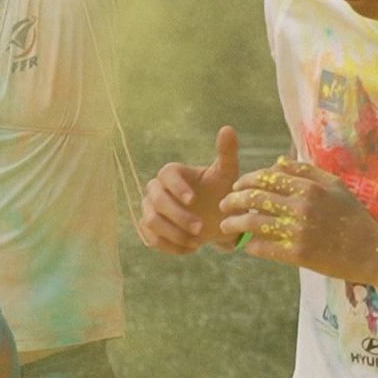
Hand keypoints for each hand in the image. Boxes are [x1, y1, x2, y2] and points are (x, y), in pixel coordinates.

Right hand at [141, 127, 242, 254]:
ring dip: (174, 233)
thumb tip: (228, 128)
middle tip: (200, 228)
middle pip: (156, 200)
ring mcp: (150, 210)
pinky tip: (191, 249)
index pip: (165, 174)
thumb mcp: (227, 174)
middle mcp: (156, 189)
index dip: (177, 187)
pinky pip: (151, 238)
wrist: (216, 218)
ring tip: (197, 241)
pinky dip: (170, 246)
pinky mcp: (150, 230)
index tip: (193, 199)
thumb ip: (227, 153)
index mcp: (172, 172)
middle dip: (178, 216)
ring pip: (151, 221)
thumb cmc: (220, 191)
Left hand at [222, 158, 377, 280]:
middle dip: (233, 200)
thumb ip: (307, 171)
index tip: (237, 185)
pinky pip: (264, 248)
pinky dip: (250, 246)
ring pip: (253, 223)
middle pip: (254, 198)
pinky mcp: (298, 255)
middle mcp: (301, 207)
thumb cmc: (354, 216)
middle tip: (224, 204)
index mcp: (309, 187)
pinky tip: (245, 245)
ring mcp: (298, 232)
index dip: (246, 180)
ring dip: (234, 224)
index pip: (267, 177)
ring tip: (225, 226)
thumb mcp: (336, 186)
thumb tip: (278, 163)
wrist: (370, 251)